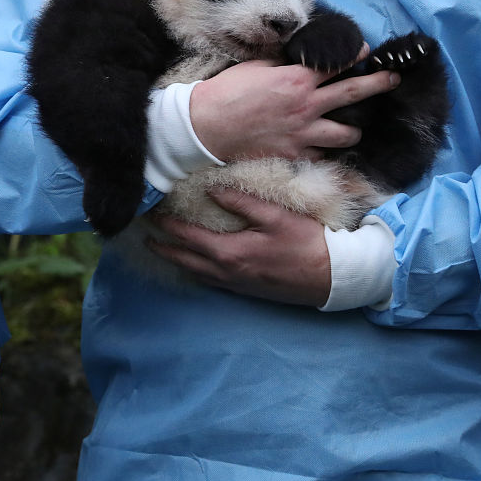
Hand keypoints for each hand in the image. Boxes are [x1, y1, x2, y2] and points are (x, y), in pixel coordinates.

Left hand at [147, 188, 330, 306]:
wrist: (333, 277)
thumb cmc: (307, 243)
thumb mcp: (274, 215)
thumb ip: (240, 201)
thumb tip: (211, 189)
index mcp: (229, 253)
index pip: (188, 237)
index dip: (168, 226)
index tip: (152, 215)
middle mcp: (226, 273)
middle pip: (184, 260)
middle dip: (163, 248)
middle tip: (147, 236)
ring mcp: (235, 285)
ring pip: (195, 274)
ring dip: (177, 261)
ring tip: (164, 250)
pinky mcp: (246, 291)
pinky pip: (211, 282)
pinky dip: (196, 273)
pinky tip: (196, 267)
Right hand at [190, 48, 399, 162]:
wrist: (206, 126)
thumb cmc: (226, 92)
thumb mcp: (256, 67)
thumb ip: (284, 65)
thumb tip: (299, 62)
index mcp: (297, 79)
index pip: (337, 64)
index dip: (356, 55)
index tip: (366, 52)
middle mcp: (307, 106)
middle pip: (354, 93)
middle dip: (378, 83)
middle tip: (392, 78)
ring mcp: (303, 133)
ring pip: (347, 134)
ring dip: (352, 129)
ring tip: (353, 127)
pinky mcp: (294, 154)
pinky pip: (322, 154)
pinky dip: (325, 150)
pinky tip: (324, 147)